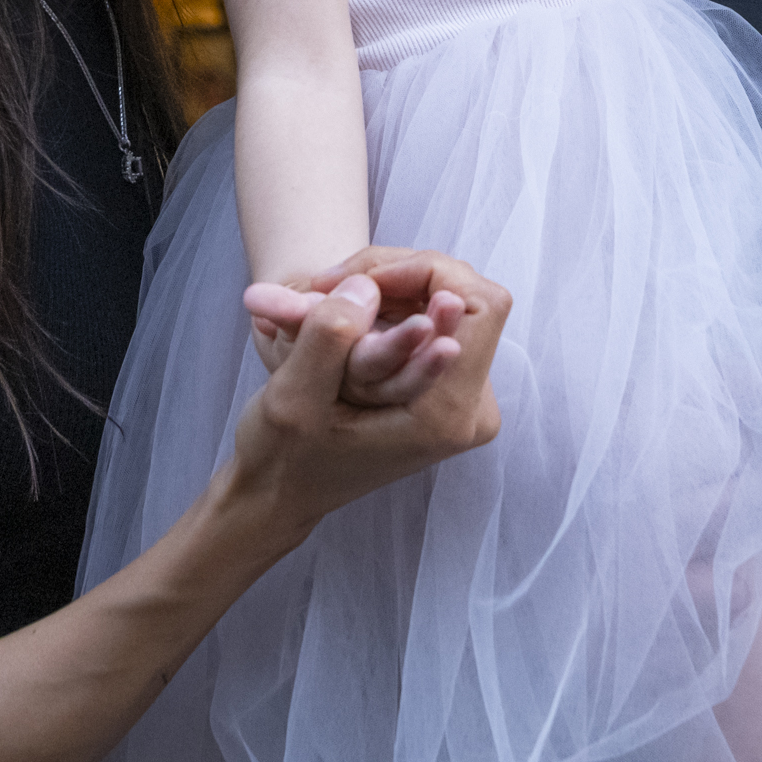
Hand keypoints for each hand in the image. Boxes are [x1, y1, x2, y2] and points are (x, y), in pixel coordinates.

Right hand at [221, 253, 506, 542]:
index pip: (478, 305)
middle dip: (397, 275)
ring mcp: (462, 398)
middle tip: (332, 283)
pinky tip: (344, 312)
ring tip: (326, 296)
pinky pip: (435, 317)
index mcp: (445, 417)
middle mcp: (470, 410)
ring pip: (448, 298)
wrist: (283, 490)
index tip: (358, 280)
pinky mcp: (446, 388)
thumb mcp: (293, 396)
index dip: (420, 271)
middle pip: (466, 295)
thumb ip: (331, 338)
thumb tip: (369, 287)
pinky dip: (390, 303)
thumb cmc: (285, 453)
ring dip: (387, 286)